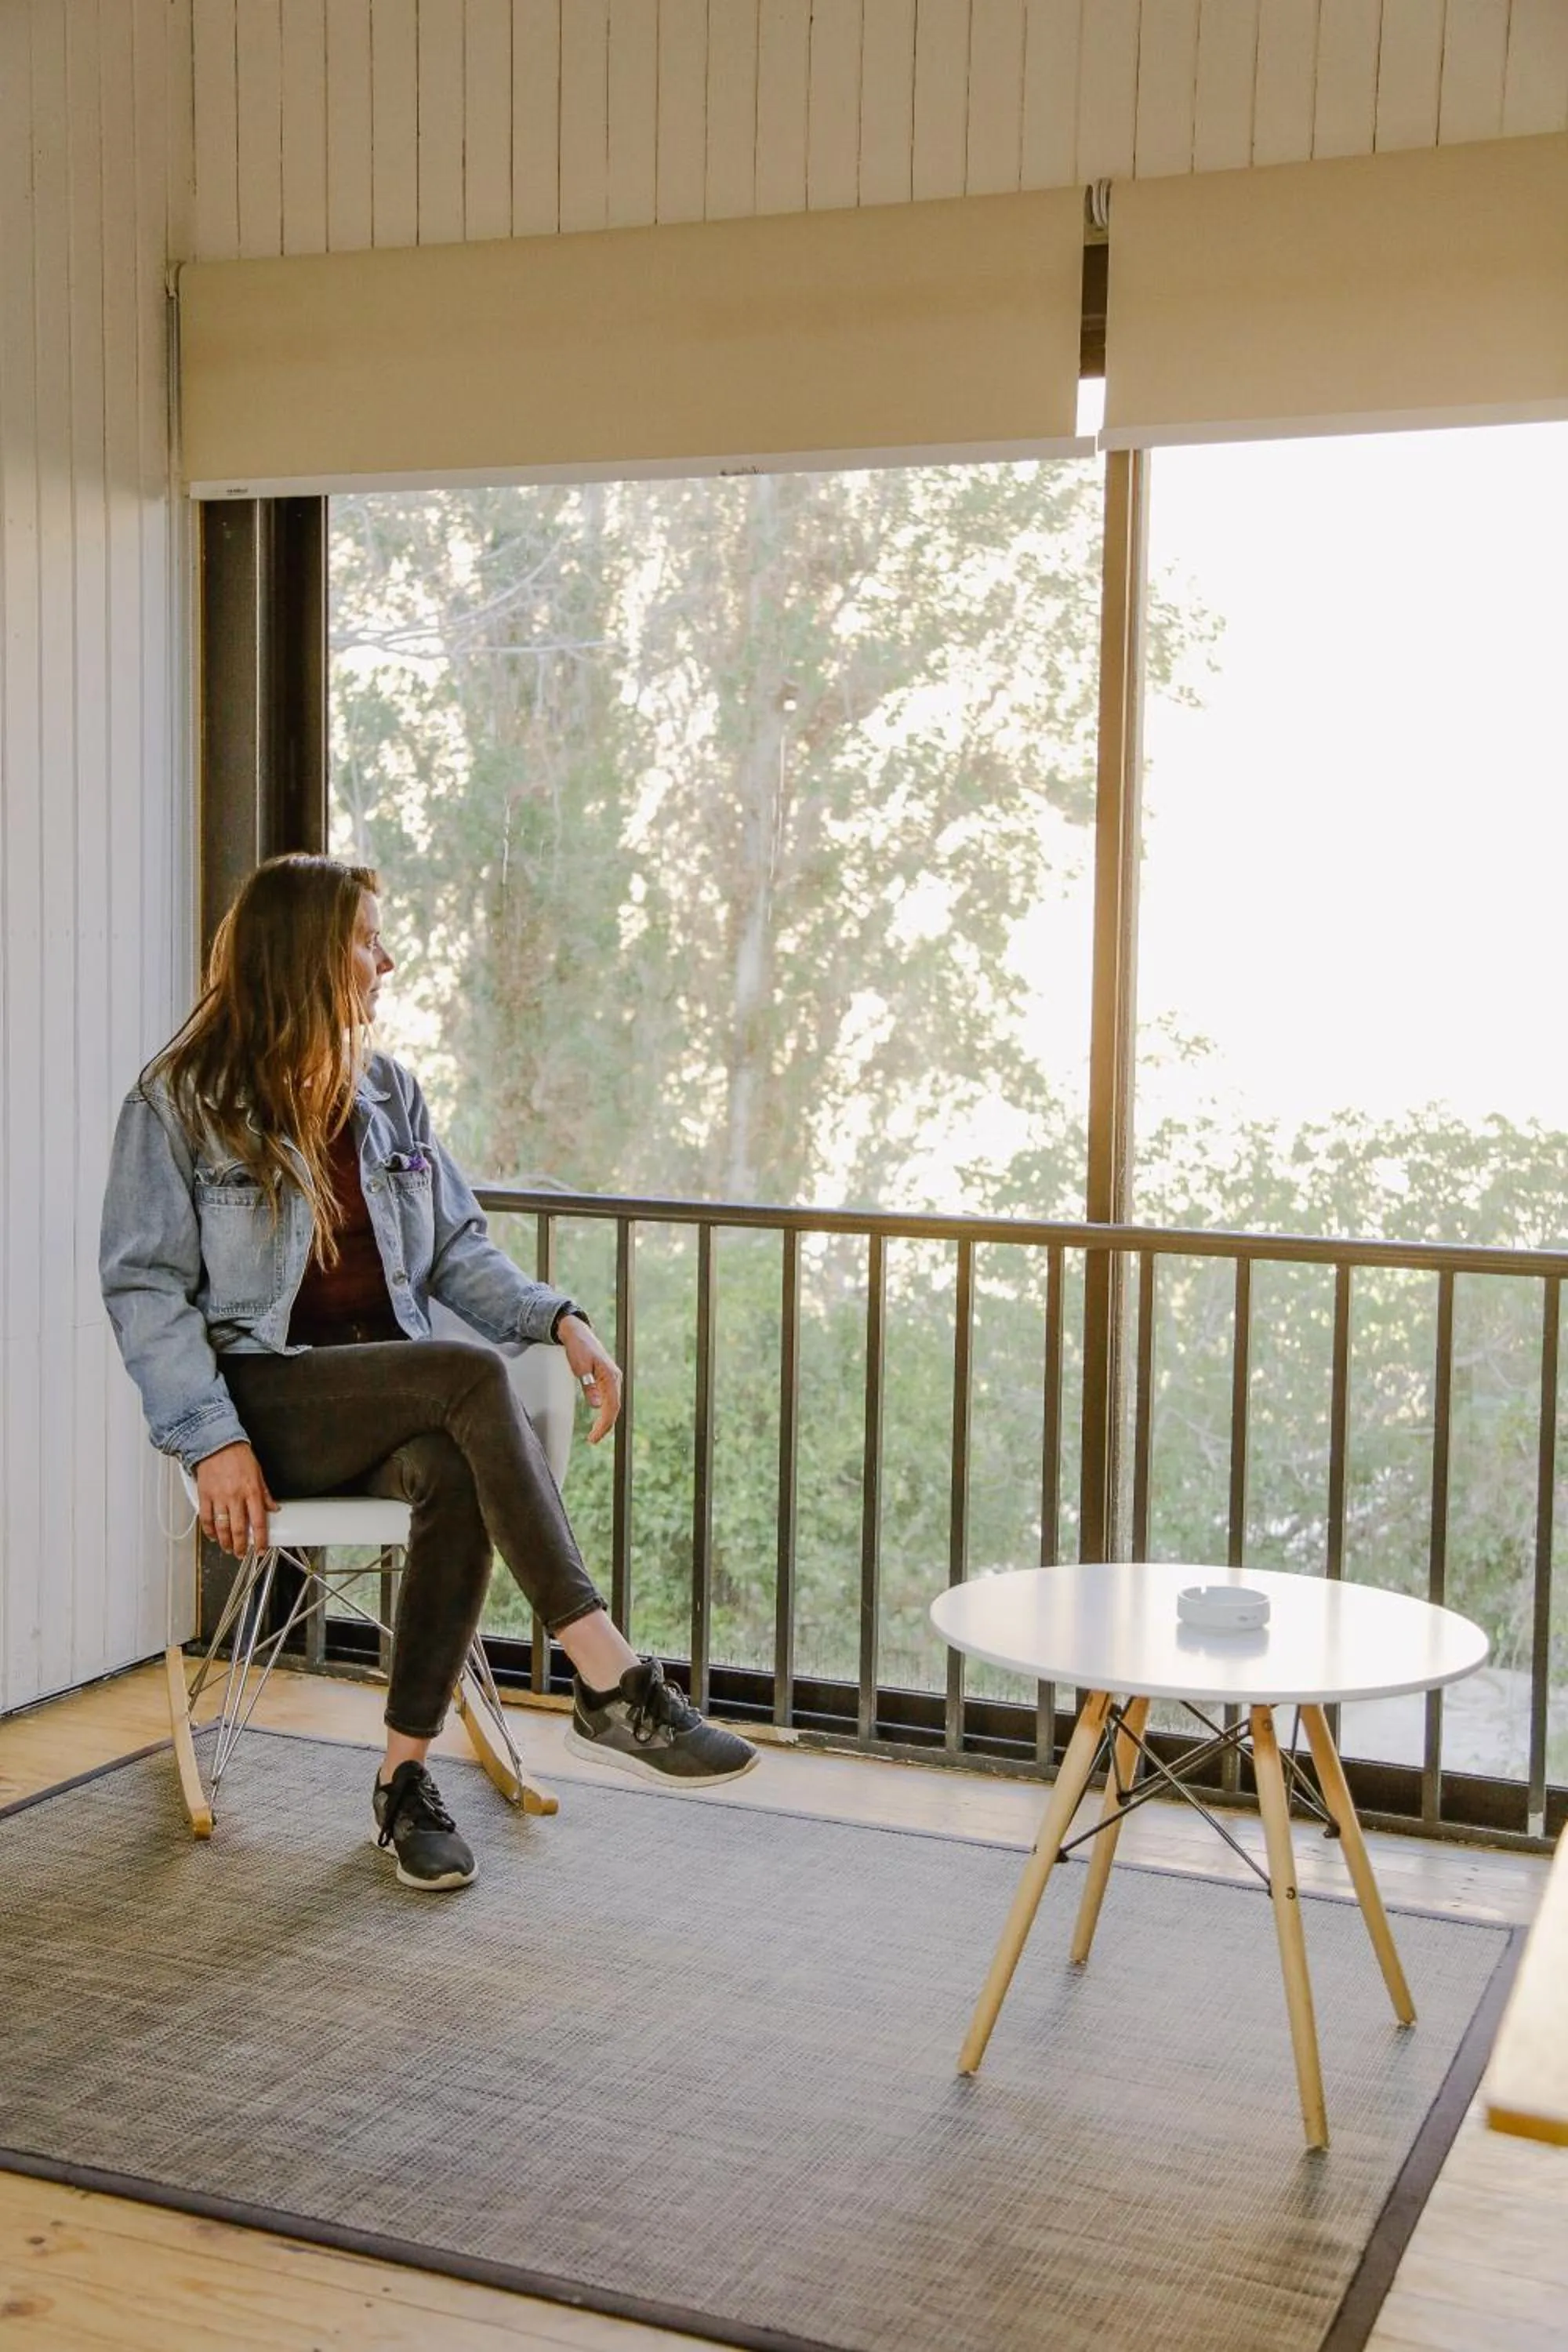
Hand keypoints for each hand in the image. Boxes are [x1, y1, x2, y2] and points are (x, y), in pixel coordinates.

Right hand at [194, 1441, 277, 1555]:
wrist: (216, 1443)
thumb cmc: (237, 1455)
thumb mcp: (258, 1473)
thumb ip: (265, 1494)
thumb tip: (273, 1508)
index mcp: (251, 1491)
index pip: (258, 1522)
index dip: (261, 1540)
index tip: (262, 1549)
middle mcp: (235, 1496)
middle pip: (238, 1529)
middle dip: (241, 1546)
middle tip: (242, 1553)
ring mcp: (218, 1497)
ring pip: (222, 1527)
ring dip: (225, 1542)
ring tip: (228, 1548)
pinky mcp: (204, 1496)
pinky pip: (206, 1518)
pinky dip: (209, 1530)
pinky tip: (213, 1536)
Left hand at [557, 1315, 622, 1446]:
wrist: (577, 1333)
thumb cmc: (578, 1347)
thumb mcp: (580, 1368)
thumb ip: (589, 1387)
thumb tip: (596, 1406)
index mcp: (610, 1377)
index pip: (611, 1406)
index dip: (604, 1424)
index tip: (594, 1437)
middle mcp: (615, 1379)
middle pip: (614, 1408)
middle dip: (605, 1426)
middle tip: (592, 1440)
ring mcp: (612, 1379)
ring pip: (613, 1405)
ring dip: (606, 1421)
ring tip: (595, 1434)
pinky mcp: (607, 1379)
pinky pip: (610, 1399)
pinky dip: (605, 1412)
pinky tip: (599, 1420)